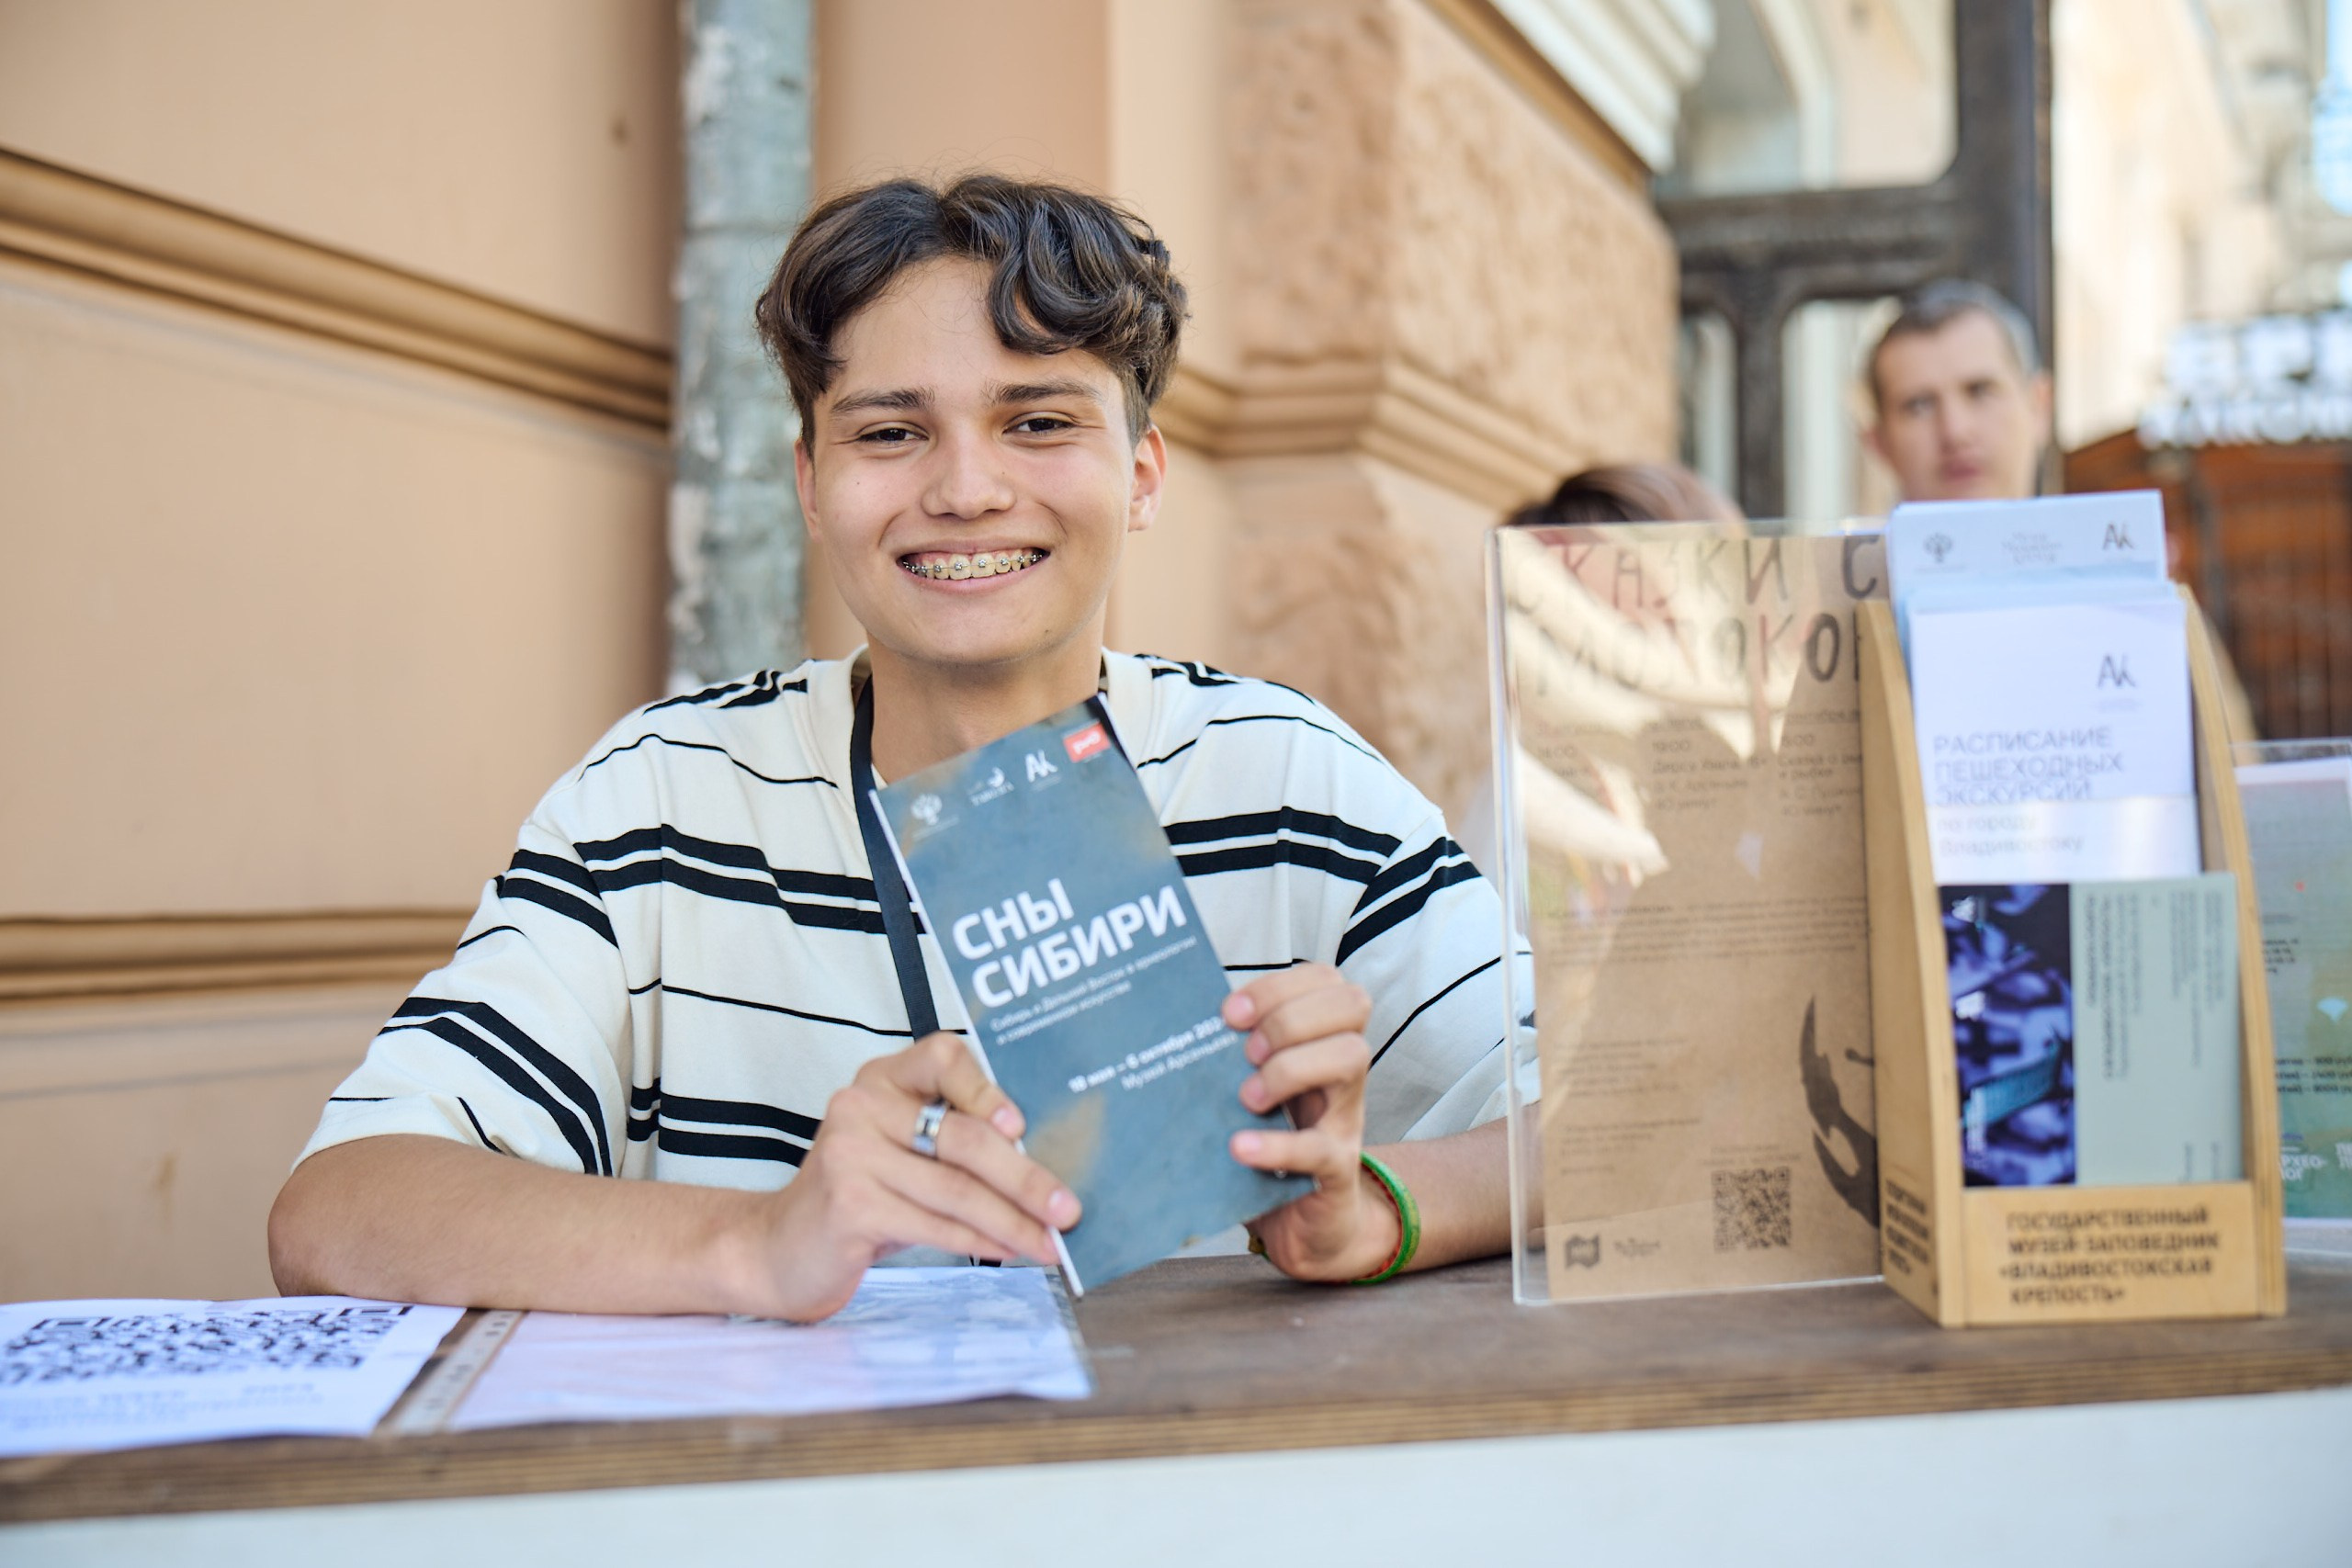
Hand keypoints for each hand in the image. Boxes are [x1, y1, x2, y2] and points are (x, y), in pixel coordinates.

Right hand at [751, 1032, 1080, 1319]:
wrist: (779, 1248)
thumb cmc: (862, 1197)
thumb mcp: (905, 1154)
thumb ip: (956, 1142)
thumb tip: (1044, 1165)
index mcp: (883, 1080)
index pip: (943, 1057)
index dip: (987, 1088)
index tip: (1021, 1125)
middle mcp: (862, 1106)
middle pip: (962, 1137)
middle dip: (1025, 1178)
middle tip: (1067, 1209)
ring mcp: (850, 1154)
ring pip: (955, 1189)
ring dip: (1013, 1221)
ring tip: (1049, 1243)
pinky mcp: (849, 1205)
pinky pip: (934, 1224)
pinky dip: (980, 1241)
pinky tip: (1009, 1251)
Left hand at [1226, 965, 1396, 1282]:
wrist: (1305, 1223)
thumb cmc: (1268, 1141)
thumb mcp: (1250, 1089)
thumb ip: (1227, 1056)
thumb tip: (1168, 1021)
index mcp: (1320, 1041)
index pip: (1326, 979)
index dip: (1280, 985)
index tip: (1230, 1013)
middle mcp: (1341, 1071)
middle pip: (1350, 1004)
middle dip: (1288, 1018)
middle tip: (1245, 1052)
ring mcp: (1345, 1118)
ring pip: (1351, 1058)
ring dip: (1291, 1068)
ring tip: (1247, 1098)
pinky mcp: (1336, 1170)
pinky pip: (1319, 1148)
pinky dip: (1276, 1146)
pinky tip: (1239, 1148)